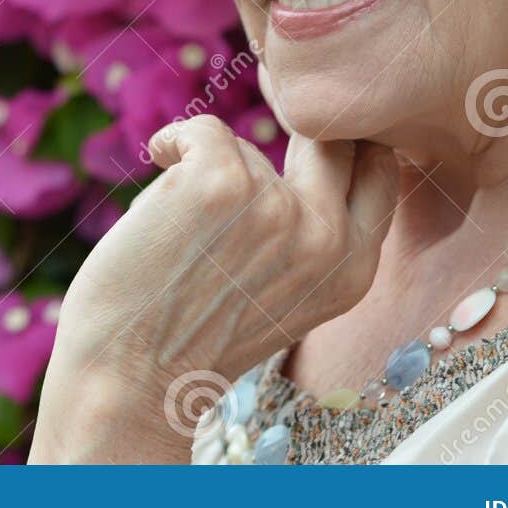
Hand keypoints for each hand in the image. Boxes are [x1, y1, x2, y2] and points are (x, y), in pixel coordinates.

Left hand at [29, 79, 399, 462]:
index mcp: (354, 268)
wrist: (128, 378)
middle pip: (332, 138)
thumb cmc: (194, 333)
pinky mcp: (220, 183)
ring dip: (207, 173)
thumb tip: (321, 144)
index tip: (304, 134)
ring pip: (247, 149)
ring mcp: (277, 209)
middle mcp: (328, 239)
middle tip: (238, 151)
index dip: (343, 139)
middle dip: (289, 129)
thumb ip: (317, 232)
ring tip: (180, 233)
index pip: (379, 166)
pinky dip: (172, 143)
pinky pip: (203, 130)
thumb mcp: (289, 293)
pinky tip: (159, 169)